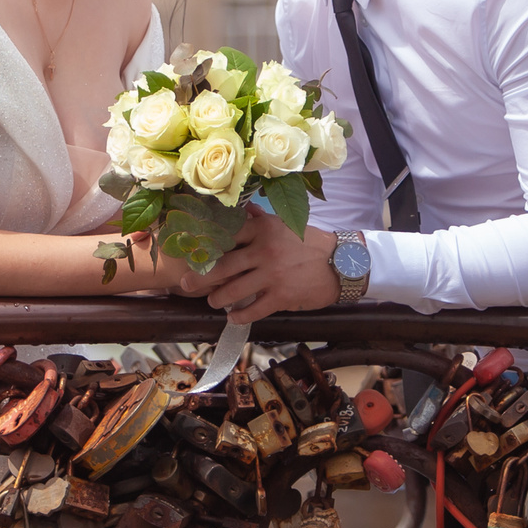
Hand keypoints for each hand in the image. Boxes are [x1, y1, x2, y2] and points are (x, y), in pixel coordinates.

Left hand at [179, 211, 338, 323]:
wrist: (341, 263)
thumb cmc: (310, 243)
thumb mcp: (286, 225)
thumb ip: (262, 219)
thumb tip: (244, 210)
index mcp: (263, 229)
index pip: (226, 236)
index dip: (206, 246)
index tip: (192, 254)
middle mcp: (264, 250)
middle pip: (222, 266)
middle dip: (200, 278)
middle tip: (186, 285)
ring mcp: (272, 275)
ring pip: (233, 291)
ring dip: (218, 299)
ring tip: (213, 301)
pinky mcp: (281, 296)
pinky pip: (252, 310)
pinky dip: (239, 316)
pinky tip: (233, 317)